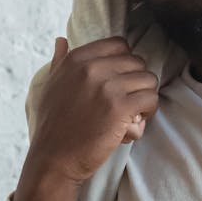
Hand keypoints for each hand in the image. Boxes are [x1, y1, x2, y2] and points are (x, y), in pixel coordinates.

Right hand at [13, 37, 158, 200]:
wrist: (53, 160)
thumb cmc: (53, 125)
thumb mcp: (50, 86)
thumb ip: (59, 61)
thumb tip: (61, 40)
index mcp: (76, 59)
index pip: (120, 45)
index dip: (125, 64)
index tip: (119, 84)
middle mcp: (91, 68)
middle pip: (137, 62)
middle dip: (136, 83)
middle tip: (125, 104)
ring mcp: (106, 86)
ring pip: (149, 80)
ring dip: (144, 98)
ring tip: (130, 115)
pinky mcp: (119, 108)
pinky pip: (151, 99)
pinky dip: (148, 113)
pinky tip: (132, 125)